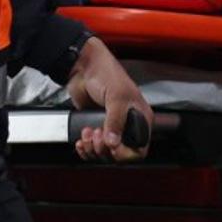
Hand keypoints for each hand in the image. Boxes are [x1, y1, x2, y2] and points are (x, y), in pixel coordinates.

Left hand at [65, 37, 153, 161]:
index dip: (125, 153)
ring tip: (88, 132)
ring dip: (92, 147)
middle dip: (105, 149)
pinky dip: (85, 148)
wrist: (84, 67)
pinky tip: (82, 139)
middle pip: (119, 154)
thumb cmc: (106, 73)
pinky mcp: (95, 127)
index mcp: (140, 118)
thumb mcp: (117, 96)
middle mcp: (127, 125)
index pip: (139, 149)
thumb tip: (113, 142)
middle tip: (97, 134)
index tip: (113, 146)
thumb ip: (116, 121)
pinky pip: (92, 148)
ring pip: (104, 153)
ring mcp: (110, 127)